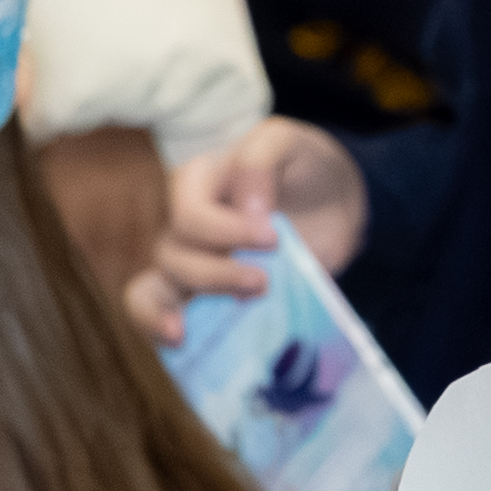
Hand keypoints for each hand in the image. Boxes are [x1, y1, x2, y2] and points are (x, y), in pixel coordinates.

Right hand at [126, 118, 367, 346]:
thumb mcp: (292, 143)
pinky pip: (162, 314)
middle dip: (215, 274)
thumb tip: (247, 206)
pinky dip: (160, 330)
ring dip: (187, 309)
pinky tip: (180, 346)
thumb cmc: (306, 168)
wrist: (336, 205)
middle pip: (171, 254)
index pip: (186, 210)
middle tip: (264, 281)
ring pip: (155, 289)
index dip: (222, 229)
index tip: (272, 236)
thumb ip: (262, 159)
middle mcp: (186, 224)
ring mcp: (193, 262)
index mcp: (198, 183)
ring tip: (235, 312)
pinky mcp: (210, 296)